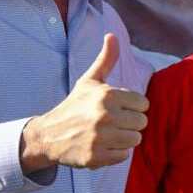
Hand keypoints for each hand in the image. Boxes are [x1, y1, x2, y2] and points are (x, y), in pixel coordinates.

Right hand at [20, 33, 149, 170]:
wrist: (48, 135)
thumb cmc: (74, 106)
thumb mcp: (89, 81)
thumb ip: (105, 59)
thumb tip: (112, 35)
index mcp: (107, 95)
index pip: (143, 104)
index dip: (132, 107)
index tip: (117, 108)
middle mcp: (104, 116)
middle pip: (142, 123)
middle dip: (130, 123)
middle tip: (112, 122)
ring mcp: (100, 138)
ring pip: (135, 140)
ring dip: (124, 139)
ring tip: (108, 134)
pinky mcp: (95, 157)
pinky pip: (124, 156)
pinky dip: (115, 153)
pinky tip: (101, 146)